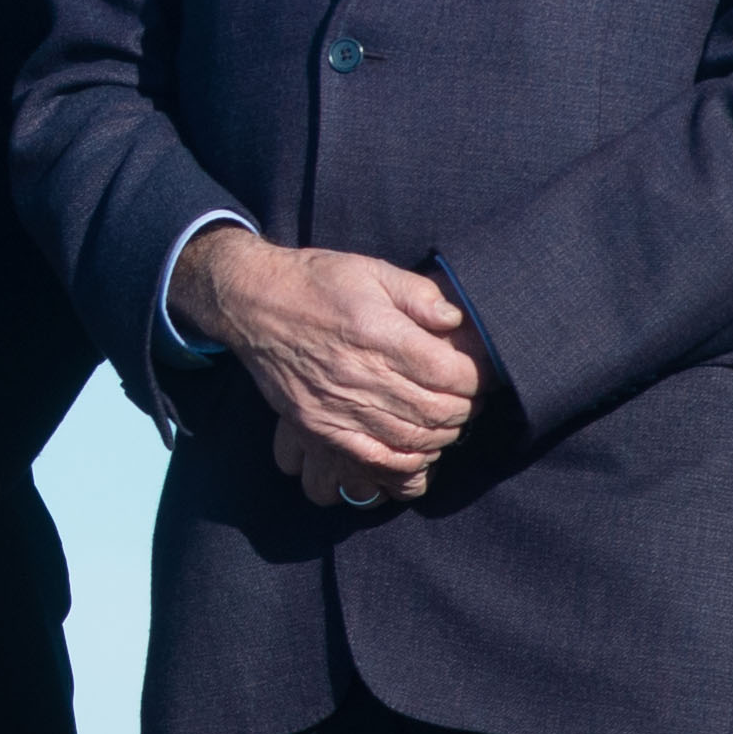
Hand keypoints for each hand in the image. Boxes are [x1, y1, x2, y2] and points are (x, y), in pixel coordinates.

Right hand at [181, 227, 482, 502]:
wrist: (253, 303)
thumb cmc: (316, 282)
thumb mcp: (372, 270)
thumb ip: (420, 295)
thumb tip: (457, 321)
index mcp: (381, 335)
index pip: (451, 374)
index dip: (477, 378)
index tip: (479, 374)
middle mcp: (362, 376)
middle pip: (438, 411)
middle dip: (465, 408)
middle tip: (467, 398)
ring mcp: (340, 408)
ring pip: (413, 441)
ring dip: (440, 436)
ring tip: (445, 421)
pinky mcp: (320, 428)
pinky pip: (376, 461)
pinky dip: (406, 463)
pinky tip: (415, 450)